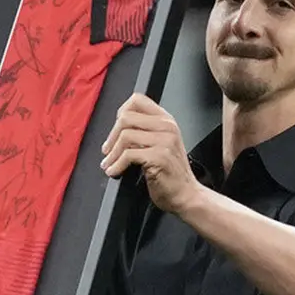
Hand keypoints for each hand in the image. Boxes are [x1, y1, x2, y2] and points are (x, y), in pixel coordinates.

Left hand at [100, 93, 201, 215]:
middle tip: (107, 151)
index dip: (121, 112)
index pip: (137, 100)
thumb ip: (145, 131)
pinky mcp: (159, 157)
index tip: (115, 129)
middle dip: (111, 136)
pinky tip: (114, 171)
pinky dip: (117, 165)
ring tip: (109, 163)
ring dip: (112, 153)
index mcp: (166, 120)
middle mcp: (167, 127)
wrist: (186, 195)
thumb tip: (118, 127)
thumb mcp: (161, 144)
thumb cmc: (171, 173)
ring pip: (125, 136)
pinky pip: (128, 155)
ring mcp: (164, 141)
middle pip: (126, 117)